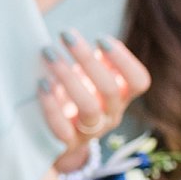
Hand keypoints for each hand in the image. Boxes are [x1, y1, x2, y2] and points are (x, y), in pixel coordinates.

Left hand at [41, 31, 151, 172]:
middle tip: (66, 35)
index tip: (101, 39)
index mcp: (121, 98)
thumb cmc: (73, 98)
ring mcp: (91, 133)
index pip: (139, 81)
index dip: (124, 60)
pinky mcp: (68, 144)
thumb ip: (94, 62)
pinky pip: (62, 129)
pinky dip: (52, 105)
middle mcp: (111, 116)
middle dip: (87, 59)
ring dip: (68, 77)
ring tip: (49, 54)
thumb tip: (90, 40)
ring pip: (89, 107)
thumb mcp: (88, 79)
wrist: (56, 141)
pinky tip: (41, 84)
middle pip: (110, 90)